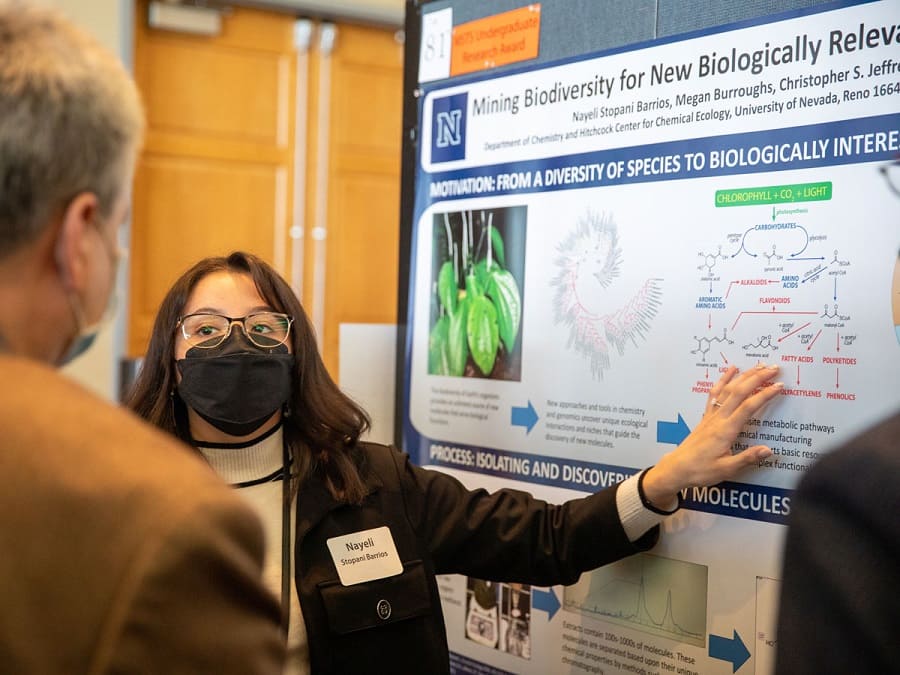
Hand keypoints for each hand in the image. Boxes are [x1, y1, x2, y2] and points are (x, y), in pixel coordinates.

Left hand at [642, 364, 782, 506]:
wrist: (677, 469)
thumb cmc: (701, 470)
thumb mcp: (727, 469)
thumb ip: (747, 458)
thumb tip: (769, 450)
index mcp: (726, 430)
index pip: (748, 407)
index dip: (764, 395)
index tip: (779, 385)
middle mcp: (718, 419)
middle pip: (739, 392)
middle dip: (757, 378)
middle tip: (774, 368)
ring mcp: (711, 415)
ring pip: (728, 390)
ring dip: (744, 376)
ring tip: (758, 365)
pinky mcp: (706, 416)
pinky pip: (715, 393)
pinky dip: (724, 380)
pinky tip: (730, 370)